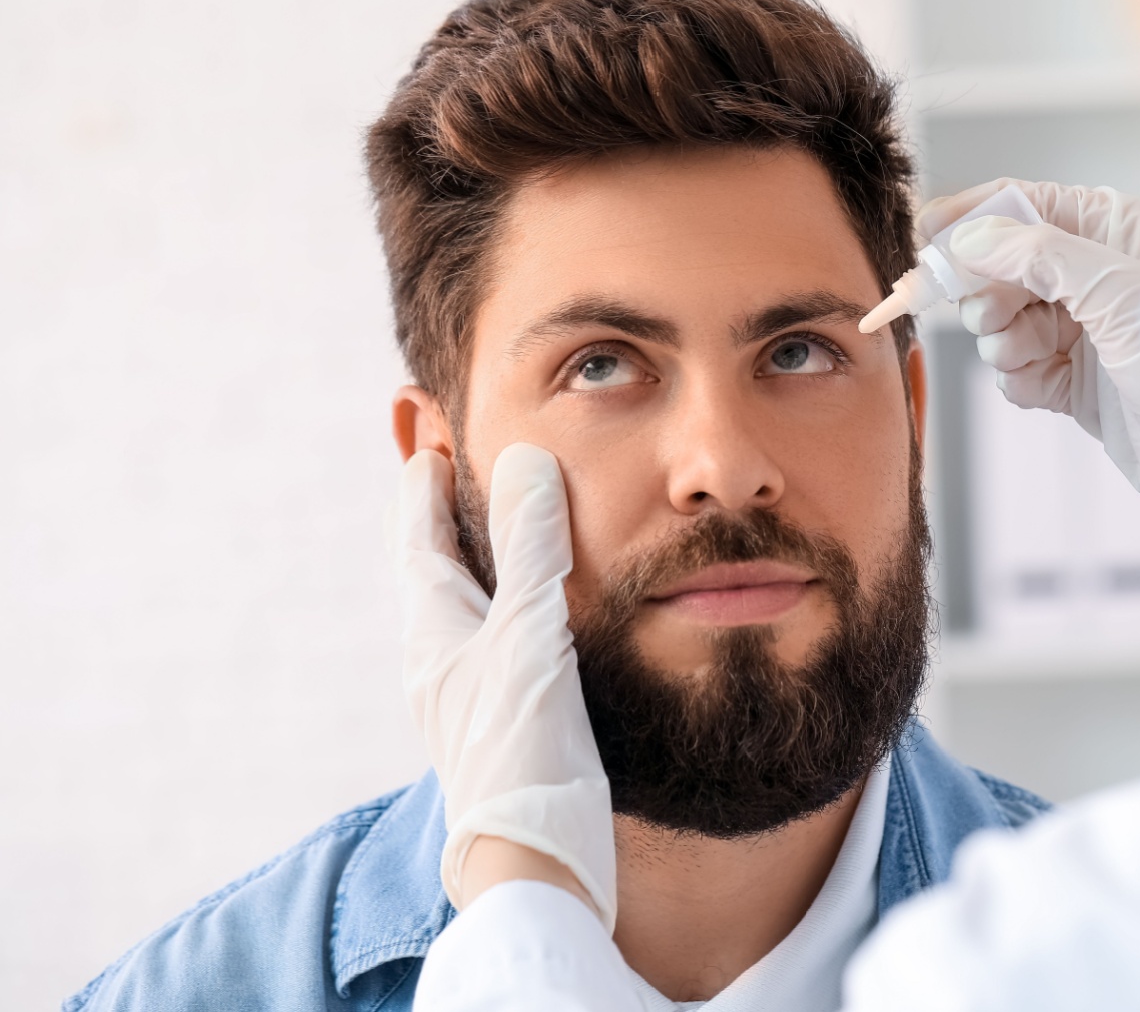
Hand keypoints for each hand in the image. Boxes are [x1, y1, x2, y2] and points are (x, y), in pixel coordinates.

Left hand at [392, 443, 615, 927]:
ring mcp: (469, 703)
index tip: (430, 450)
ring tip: (502, 545)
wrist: (531, 866)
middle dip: (444, 528)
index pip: (419, 544)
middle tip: (457, 484)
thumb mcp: (529, 636)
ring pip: (467, 617)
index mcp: (434, 636)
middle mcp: (442, 667)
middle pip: (434, 579)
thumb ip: (532, 549)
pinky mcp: (504, 732)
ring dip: (481, 573)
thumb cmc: (522, 754)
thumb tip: (525, 461)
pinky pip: (500, 650)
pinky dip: (514, 617)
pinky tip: (542, 631)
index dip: (422, 493)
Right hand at [916, 180, 1139, 412]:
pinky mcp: (1080, 383)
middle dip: (985, 289)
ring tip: (1025, 356)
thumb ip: (1040, 256)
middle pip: (1004, 264)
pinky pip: (1018, 369)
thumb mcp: (1119, 292)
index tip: (927, 235)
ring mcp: (1089, 331)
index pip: (1028, 204)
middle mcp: (1101, 274)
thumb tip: (973, 236)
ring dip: (1000, 338)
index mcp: (1119, 230)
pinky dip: (1015, 377)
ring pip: (1004, 319)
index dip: (974, 217)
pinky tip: (1036, 385)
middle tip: (987, 313)